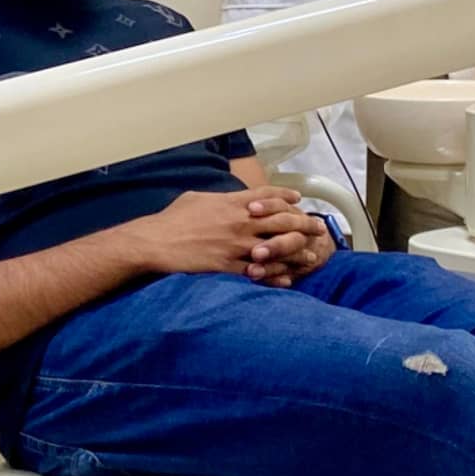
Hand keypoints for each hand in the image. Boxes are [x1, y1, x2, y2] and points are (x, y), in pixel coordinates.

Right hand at [120, 189, 327, 285]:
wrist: (155, 242)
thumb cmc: (172, 220)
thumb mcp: (196, 198)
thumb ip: (218, 199)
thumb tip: (227, 198)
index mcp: (232, 203)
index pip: (267, 195)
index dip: (286, 197)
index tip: (299, 200)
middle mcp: (240, 222)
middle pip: (281, 221)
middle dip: (303, 224)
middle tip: (319, 228)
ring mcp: (236, 245)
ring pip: (276, 248)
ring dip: (296, 252)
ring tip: (311, 256)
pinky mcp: (228, 266)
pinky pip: (259, 272)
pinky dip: (276, 276)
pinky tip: (288, 279)